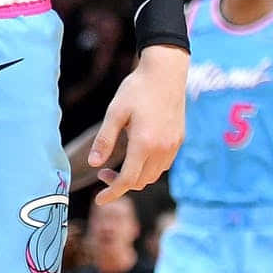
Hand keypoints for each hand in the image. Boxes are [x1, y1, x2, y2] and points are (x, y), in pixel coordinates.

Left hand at [88, 44, 186, 205]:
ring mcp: (173, 146)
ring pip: (153, 176)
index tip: (98, 199)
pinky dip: (148, 168)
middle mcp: (162, 149)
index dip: (112, 193)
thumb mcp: (115, 112)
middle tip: (103, 172)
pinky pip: (163, 165)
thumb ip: (104, 140)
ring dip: (135, 177)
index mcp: (144, 143)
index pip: (128, 180)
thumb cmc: (136, 89)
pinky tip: (137, 155)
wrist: (166, 72)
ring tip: (118, 165)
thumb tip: (94, 164)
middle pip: (141, 182)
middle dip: (121, 184)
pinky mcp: (179, 140)